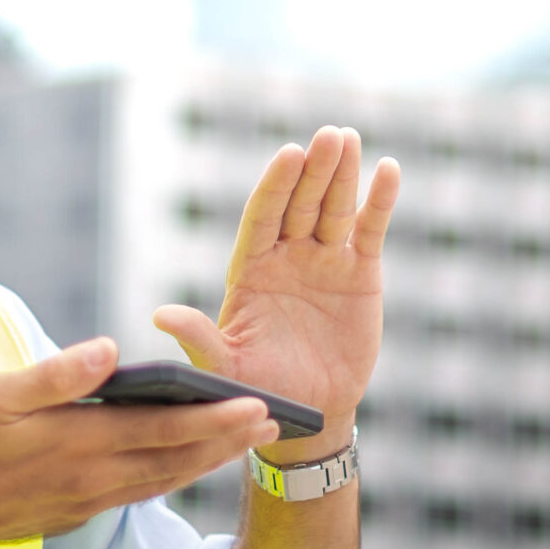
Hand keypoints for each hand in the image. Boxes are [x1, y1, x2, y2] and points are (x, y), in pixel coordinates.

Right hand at [0, 337, 277, 548]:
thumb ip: (53, 376)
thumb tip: (109, 349)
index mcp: (79, 445)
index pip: (163, 430)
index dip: (214, 418)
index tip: (256, 404)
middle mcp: (93, 479)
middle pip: (176, 459)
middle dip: (227, 439)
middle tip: (275, 420)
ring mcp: (87, 501)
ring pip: (163, 480)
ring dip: (208, 460)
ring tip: (246, 440)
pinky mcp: (77, 513)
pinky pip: (140, 493)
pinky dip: (173, 477)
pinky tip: (186, 465)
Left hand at [154, 125, 400, 463]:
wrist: (310, 412)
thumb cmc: (260, 389)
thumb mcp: (227, 367)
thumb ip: (200, 339)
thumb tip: (161, 314)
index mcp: (251, 268)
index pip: (263, 216)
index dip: (276, 185)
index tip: (289, 154)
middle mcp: (287, 255)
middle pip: (301, 203)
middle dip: (315, 169)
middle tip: (329, 136)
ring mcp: (324, 260)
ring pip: (334, 207)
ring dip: (343, 173)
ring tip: (350, 137)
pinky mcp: (360, 273)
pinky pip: (369, 230)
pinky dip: (379, 201)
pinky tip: (388, 169)